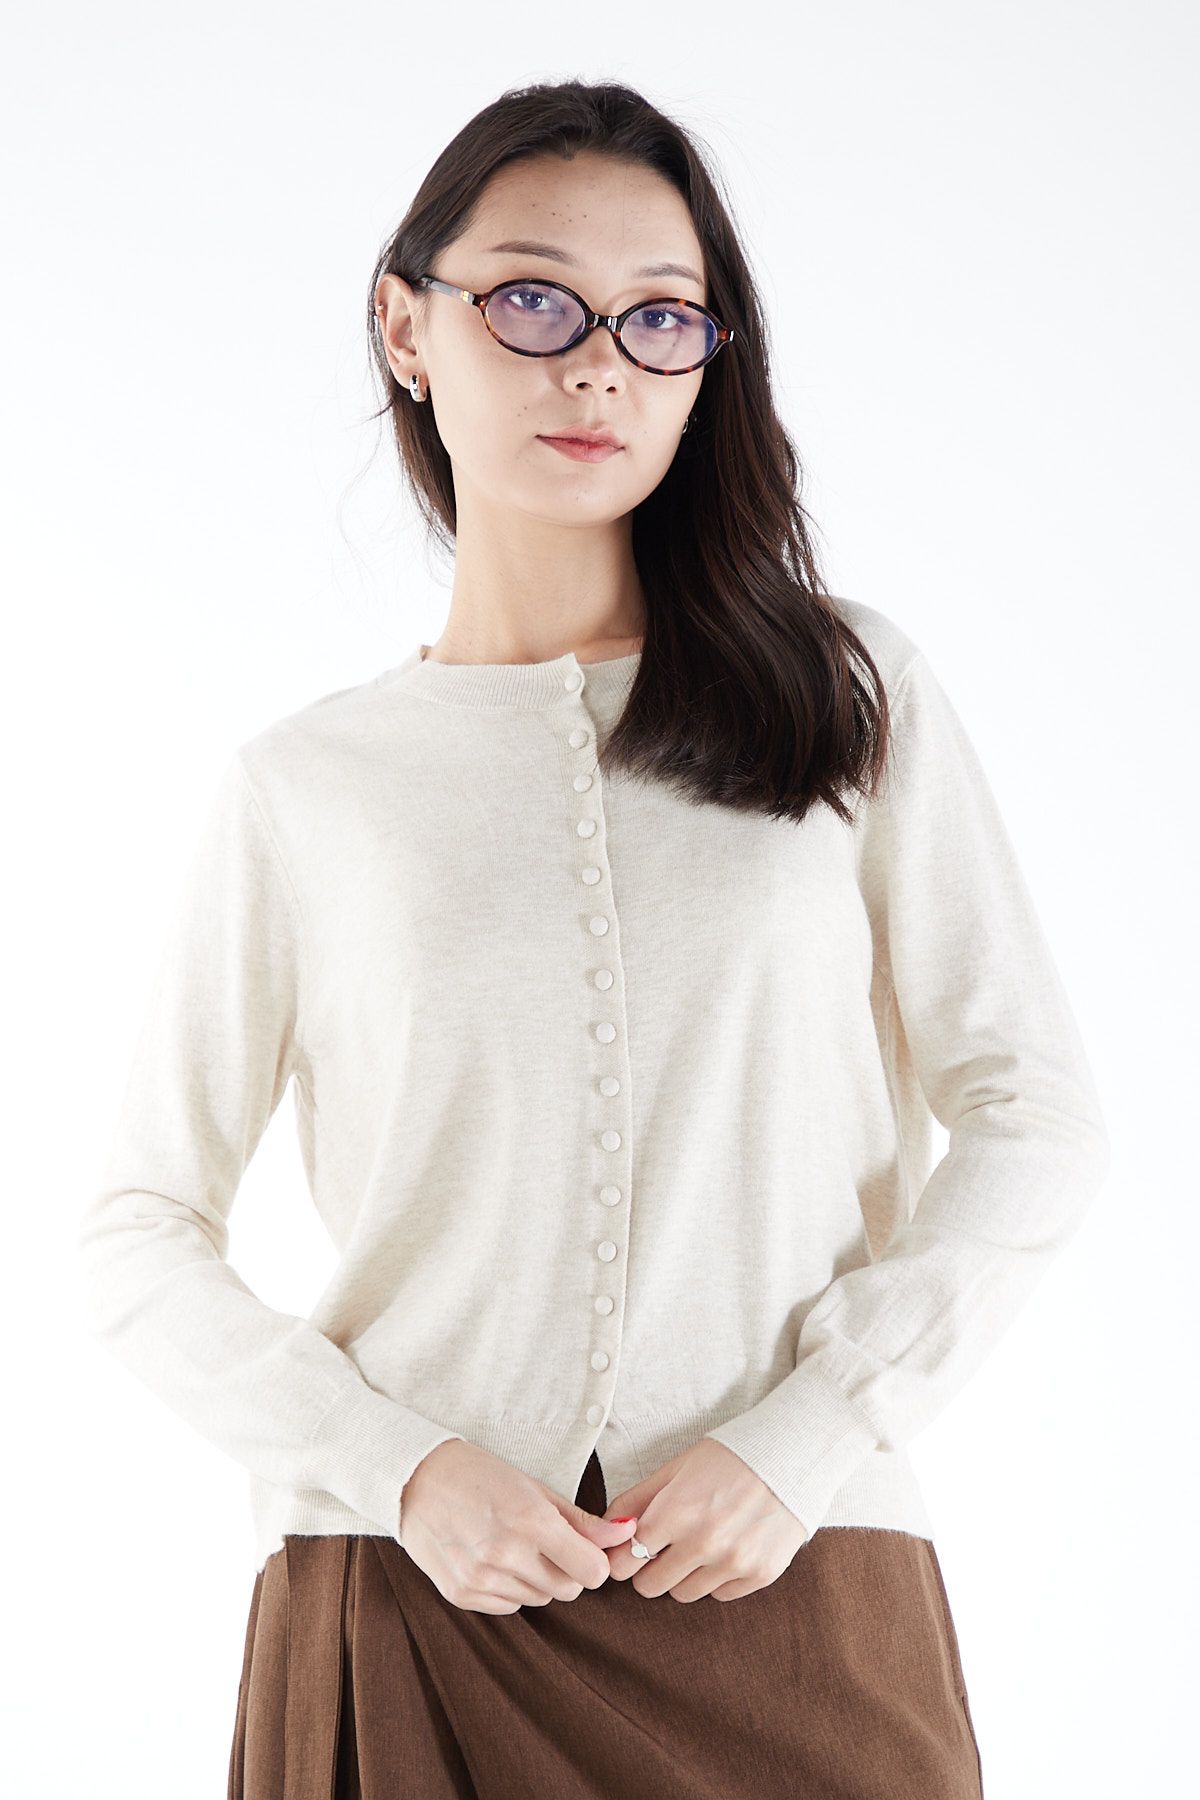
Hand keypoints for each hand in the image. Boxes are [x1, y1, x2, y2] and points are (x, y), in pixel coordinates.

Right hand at [398, 1438, 639, 1613]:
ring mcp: (481, 1579)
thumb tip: (626, 1534)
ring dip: (535, 1578)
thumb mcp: (535, 1488)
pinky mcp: (461, 1595)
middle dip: (565, 1570)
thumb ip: (582, 1520)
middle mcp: (506, 1554)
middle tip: (544, 1542)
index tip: (583, 1548)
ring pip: (537, 1599)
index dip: (593, 1561)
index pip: (591, 1572)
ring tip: (512, 1545)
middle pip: (567, 1590)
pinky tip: (491, 1558)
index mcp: (531, 1521)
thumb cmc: (480, 1476)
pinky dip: (508, 1588)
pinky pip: (507, 1607)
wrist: (414, 1480)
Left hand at [599, 1438, 809, 1601]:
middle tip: (665, 1546)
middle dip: (650, 1568)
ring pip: (685, 1594)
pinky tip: (728, 1546)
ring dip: (684, 1574)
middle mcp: (703, 1543)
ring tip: (700, 1542)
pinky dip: (717, 1577)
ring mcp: (734, 1563)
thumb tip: (606, 1529)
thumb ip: (636, 1500)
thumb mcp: (675, 1468)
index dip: (623, 1556)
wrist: (792, 1454)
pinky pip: (721, 1594)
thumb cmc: (728, 1457)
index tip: (632, 1548)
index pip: (624, 1563)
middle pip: (650, 1587)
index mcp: (675, 1512)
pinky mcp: (760, 1575)